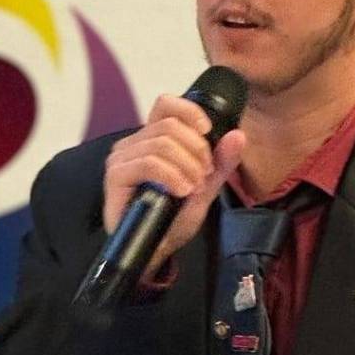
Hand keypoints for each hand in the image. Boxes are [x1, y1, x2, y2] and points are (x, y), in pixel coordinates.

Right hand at [103, 94, 245, 280]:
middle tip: (204, 175)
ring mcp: (121, 158)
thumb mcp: (205, 187)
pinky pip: (147, 162)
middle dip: (196, 150)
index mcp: (152, 138)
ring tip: (192, 188)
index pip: (166, 104)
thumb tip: (238, 135)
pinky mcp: (116, 176)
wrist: (156, 250)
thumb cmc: (173, 217)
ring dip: (186, 166)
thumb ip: (222, 162)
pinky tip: (181, 191)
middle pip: (170, 125)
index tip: (208, 132)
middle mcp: (133, 143)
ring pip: (161, 143)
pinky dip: (170, 175)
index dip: (190, 112)